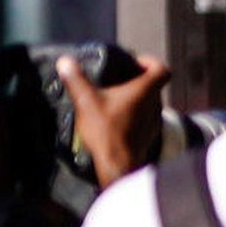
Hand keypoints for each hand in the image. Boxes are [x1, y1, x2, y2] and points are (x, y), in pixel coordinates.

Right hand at [57, 51, 170, 190]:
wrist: (118, 165)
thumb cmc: (106, 131)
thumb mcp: (86, 101)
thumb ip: (75, 79)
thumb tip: (64, 61)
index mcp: (145, 91)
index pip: (161, 69)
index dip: (150, 62)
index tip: (134, 63)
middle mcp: (155, 105)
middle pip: (155, 85)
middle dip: (139, 78)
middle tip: (120, 78)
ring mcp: (154, 122)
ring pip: (151, 102)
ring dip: (136, 97)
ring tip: (115, 97)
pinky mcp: (149, 136)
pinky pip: (146, 118)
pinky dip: (135, 113)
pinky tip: (117, 117)